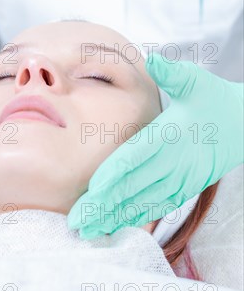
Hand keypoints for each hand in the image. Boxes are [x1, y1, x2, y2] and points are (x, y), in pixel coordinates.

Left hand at [68, 53, 243, 238]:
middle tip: (75, 221)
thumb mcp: (197, 81)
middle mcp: (174, 161)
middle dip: (103, 204)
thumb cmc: (214, 99)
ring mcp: (180, 178)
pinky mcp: (184, 187)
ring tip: (86, 231)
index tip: (94, 188)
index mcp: (171, 135)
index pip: (138, 156)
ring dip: (113, 217)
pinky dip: (135, 218)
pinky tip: (114, 226)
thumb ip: (174, 74)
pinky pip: (157, 207)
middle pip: (134, 186)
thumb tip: (155, 59)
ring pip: (143, 202)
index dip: (116, 173)